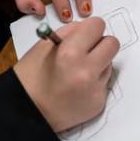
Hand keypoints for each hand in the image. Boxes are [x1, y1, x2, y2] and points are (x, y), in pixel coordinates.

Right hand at [13, 17, 120, 132]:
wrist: (27, 114)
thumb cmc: (29, 79)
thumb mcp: (42, 47)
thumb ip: (68, 32)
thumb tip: (86, 28)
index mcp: (70, 53)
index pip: (98, 26)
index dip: (90, 29)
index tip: (84, 35)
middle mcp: (87, 72)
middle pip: (112, 44)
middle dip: (100, 44)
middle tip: (86, 50)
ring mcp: (96, 89)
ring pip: (110, 64)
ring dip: (98, 64)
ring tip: (77, 73)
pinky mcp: (99, 103)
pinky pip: (105, 83)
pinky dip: (95, 82)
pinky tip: (77, 88)